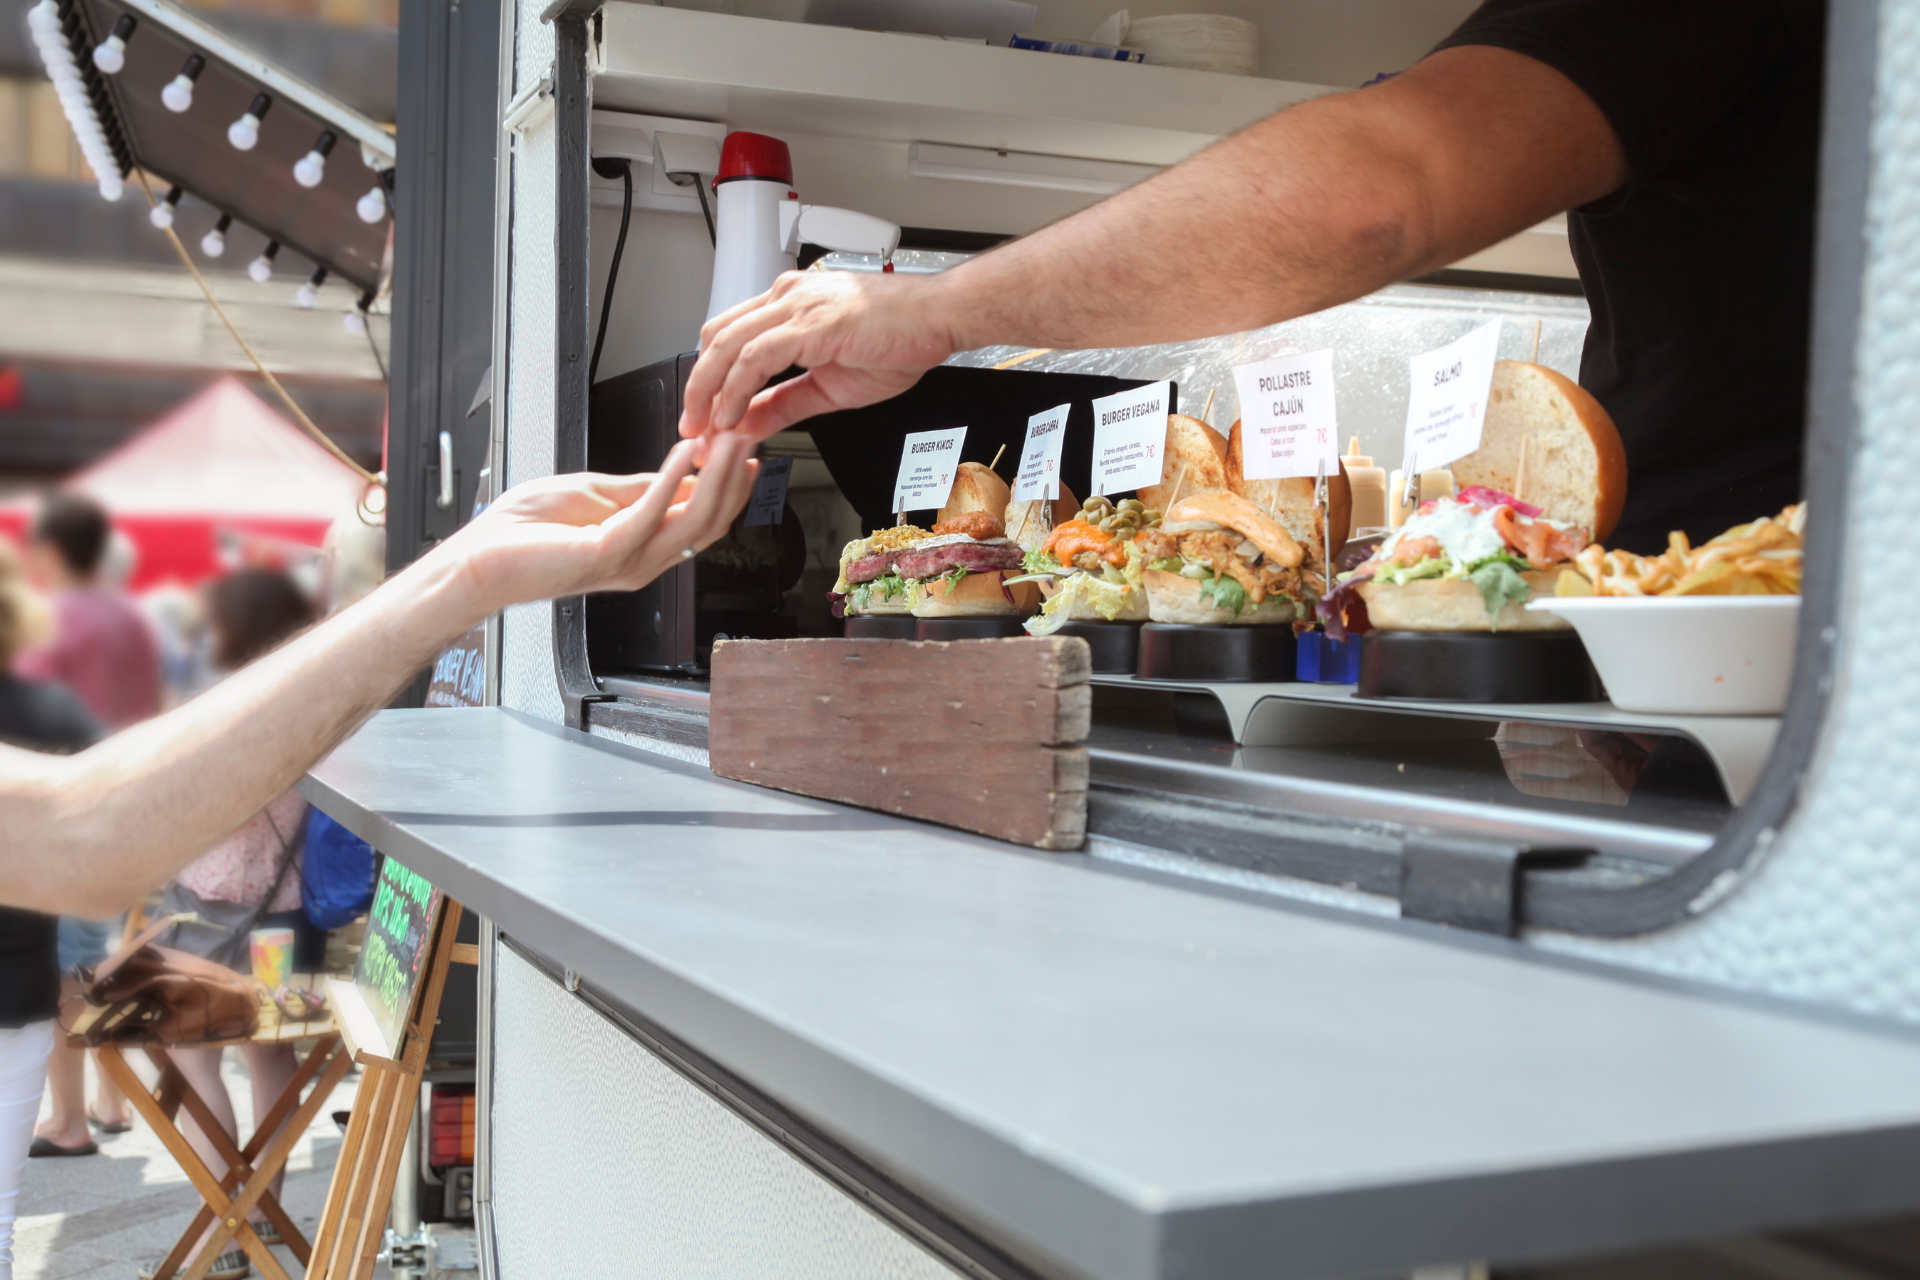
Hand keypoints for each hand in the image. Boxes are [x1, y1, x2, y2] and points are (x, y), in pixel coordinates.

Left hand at [442, 436, 759, 614]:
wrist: (480, 559)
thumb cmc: (524, 533)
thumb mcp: (595, 495)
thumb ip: (639, 488)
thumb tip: (681, 471)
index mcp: (642, 548)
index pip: (704, 519)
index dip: (729, 482)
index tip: (742, 446)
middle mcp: (644, 561)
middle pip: (710, 522)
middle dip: (732, 476)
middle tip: (746, 436)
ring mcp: (629, 561)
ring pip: (694, 520)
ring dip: (715, 474)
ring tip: (727, 439)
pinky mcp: (608, 553)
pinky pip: (653, 512)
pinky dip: (673, 478)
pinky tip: (686, 452)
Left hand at [679, 270, 958, 444]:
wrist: (941, 318)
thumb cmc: (901, 338)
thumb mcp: (829, 386)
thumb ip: (783, 404)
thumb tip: (747, 424)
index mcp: (789, 306)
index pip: (728, 336)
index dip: (708, 378)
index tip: (703, 418)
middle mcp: (785, 297)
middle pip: (716, 338)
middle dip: (696, 388)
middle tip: (691, 430)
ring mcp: (796, 306)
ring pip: (727, 346)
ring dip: (708, 393)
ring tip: (704, 430)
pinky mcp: (810, 322)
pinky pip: (755, 358)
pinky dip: (736, 389)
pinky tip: (732, 416)